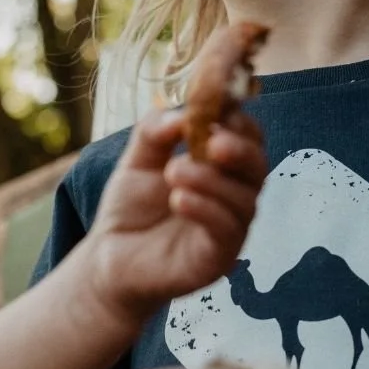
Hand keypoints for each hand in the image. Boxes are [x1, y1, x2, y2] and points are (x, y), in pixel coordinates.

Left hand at [84, 107, 267, 326]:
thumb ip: (155, 132)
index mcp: (220, 167)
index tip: (219, 109)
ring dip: (212, 180)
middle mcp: (233, 195)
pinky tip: (178, 200)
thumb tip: (181, 116)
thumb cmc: (131, 208)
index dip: (239, 121)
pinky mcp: (219, 257)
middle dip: (240, 149)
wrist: (109, 258)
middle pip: (258, 167)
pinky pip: (227, 230)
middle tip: (211, 142)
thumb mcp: (137, 160)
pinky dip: (206, 209)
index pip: (248, 138)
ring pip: (244, 199)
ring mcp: (230, 228)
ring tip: (173, 172)